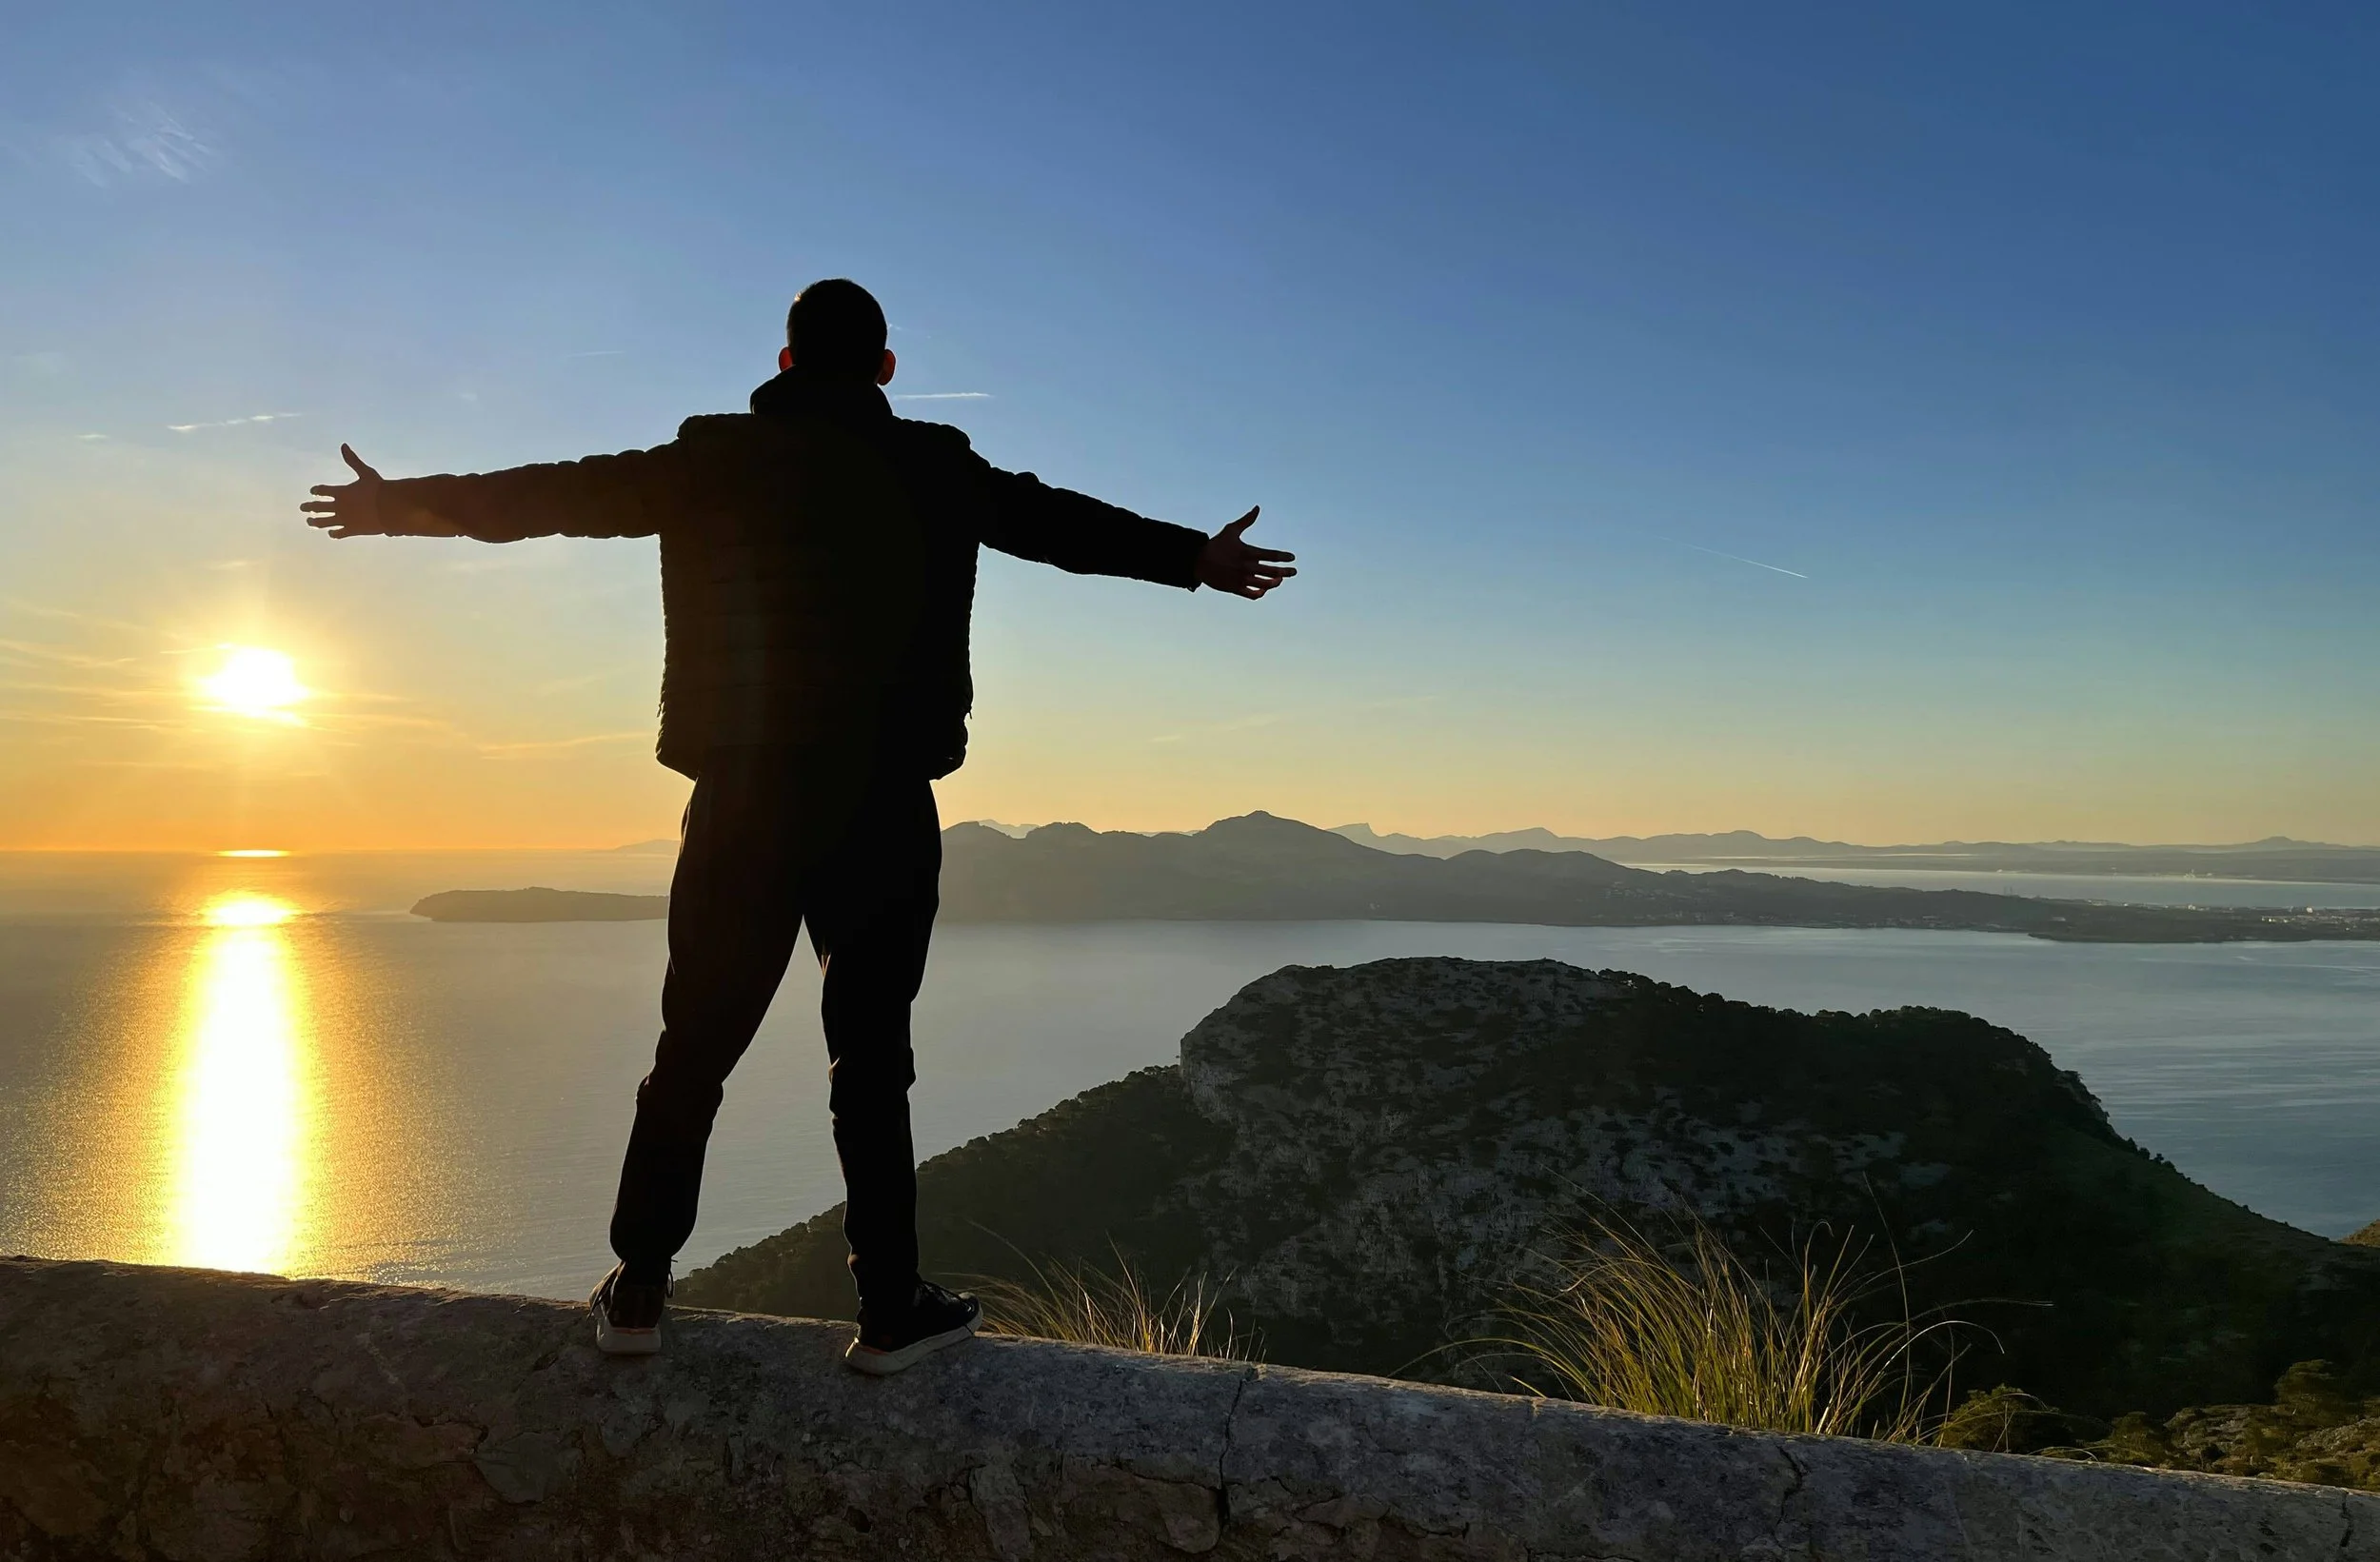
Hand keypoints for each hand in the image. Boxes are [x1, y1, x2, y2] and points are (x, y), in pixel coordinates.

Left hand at [301, 444, 458, 537]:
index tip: (313, 491)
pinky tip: (331, 533)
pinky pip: (338, 533)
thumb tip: (343, 445)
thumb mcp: (366, 472)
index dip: (316, 490)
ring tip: (310, 521)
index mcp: (340, 492)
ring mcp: (344, 519)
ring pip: (324, 522)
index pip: (322, 490)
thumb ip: (353, 460)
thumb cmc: (379, 489)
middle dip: (309, 506)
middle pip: (318, 507)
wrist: (389, 508)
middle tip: (302, 507)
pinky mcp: (352, 530)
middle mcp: (338, 506)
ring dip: (316, 522)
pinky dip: (333, 533)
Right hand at [1196, 507, 1295, 598]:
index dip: (1285, 557)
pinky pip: (1253, 595)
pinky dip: (1261, 593)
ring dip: (1275, 583)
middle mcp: (1247, 567)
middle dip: (1286, 572)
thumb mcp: (1231, 530)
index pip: (1273, 555)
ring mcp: (1242, 579)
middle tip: (1294, 571)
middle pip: (1273, 572)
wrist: (1198, 561)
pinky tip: (1264, 589)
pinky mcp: (1235, 588)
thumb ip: (1247, 520)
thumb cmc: (1216, 544)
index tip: (1292, 557)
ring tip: (1279, 580)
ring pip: (1265, 585)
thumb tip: (1257, 508)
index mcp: (1248, 552)